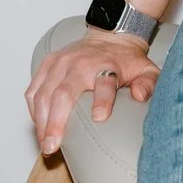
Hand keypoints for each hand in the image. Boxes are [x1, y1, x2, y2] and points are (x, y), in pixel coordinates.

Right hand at [25, 29, 160, 155]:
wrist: (111, 36)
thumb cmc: (127, 60)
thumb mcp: (146, 70)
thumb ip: (149, 83)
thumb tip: (140, 96)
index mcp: (107, 65)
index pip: (104, 83)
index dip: (102, 100)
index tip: (99, 119)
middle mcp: (81, 63)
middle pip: (63, 93)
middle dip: (56, 122)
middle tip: (52, 146)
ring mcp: (61, 62)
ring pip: (43, 94)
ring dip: (41, 121)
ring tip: (44, 144)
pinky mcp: (48, 64)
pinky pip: (33, 89)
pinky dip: (33, 110)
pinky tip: (38, 126)